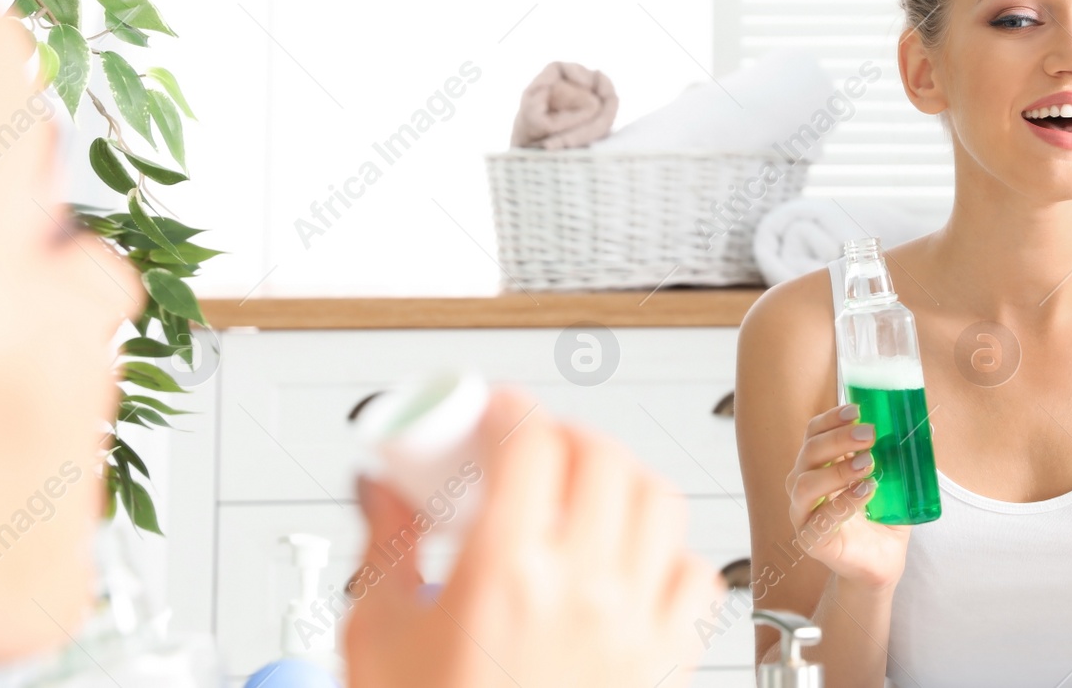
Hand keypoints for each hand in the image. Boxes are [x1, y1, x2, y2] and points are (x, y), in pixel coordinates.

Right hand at [345, 388, 721, 687]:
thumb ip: (385, 548)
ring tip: (586, 488)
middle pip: (602, 457)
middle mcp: (584, 591)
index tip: (491, 412)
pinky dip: (667, 552)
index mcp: (507, 576)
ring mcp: (634, 626)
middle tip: (530, 447)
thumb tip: (383, 490)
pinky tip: (629, 559)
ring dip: (622, 478)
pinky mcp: (665, 662)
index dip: (508, 409)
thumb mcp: (377, 641)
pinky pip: (693, 577)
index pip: (530, 442)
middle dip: (563, 434)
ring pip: (660, 502)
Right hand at [784, 403, 909, 590]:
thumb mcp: (893, 481)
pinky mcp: (811, 540)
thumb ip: (900, 457)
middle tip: (870, 435)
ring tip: (868, 464)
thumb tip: (926, 429)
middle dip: (838, 439)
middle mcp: (804, 485)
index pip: (814, 433)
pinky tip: (866, 491)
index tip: (857, 410)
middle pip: (809, 452)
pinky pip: (819, 519)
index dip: (832, 419)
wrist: (881, 563)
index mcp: (818, 465)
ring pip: (804, 484)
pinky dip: (843, 502)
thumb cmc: (882, 518)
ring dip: (837, 470)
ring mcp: (803, 514)